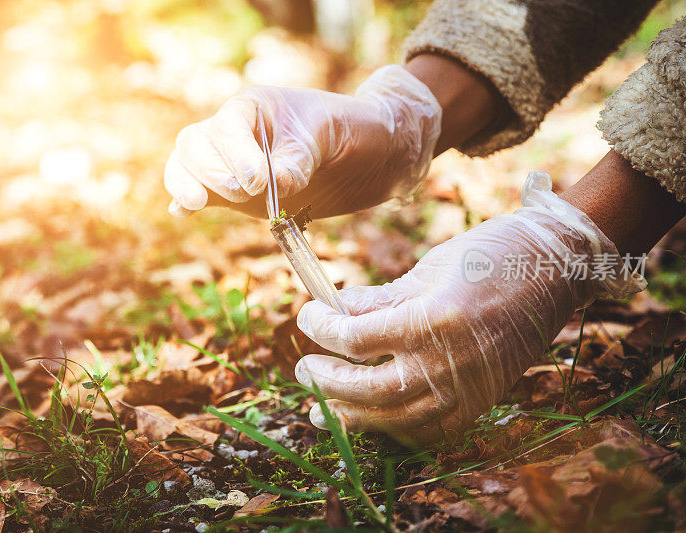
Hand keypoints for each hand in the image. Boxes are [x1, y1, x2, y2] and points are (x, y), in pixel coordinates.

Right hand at [164, 65, 440, 218]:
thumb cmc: (353, 133)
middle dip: (212, 171)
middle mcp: (235, 133)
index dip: (236, 154)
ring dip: (187, 184)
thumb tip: (277, 183)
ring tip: (198, 203)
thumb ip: (304, 155)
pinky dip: (185, 200)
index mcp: (256, 108)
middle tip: (244, 193)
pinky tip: (182, 211)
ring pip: (186, 165)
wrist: (369, 157)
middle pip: (194, 144)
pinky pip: (197, 191)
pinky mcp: (233, 192)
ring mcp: (230, 163)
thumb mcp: (334, 135)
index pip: (226, 126)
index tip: (259, 181)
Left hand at [294, 172, 644, 443]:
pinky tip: (371, 420)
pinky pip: (429, 431)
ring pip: (395, 420)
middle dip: (326, 382)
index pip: (356, 338)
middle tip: (303, 369)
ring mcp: (467, 388)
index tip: (307, 316)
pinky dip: (394, 430)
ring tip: (321, 408)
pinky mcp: (479, 402)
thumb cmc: (491, 257)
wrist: (555, 271)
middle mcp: (449, 362)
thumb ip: (378, 298)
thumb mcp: (428, 268)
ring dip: (351, 416)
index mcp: (433, 319)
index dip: (321, 329)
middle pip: (368, 389)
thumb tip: (332, 310)